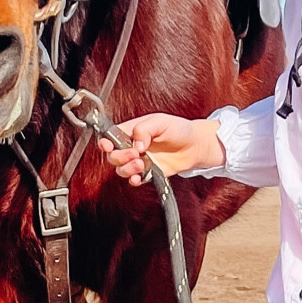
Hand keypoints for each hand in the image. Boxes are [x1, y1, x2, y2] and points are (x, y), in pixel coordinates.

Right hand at [103, 113, 225, 185]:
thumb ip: (144, 129)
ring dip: (127, 169)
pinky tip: (139, 177)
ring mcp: (139, 161)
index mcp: (131, 131)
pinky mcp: (148, 173)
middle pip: (113, 156)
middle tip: (135, 154)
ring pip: (121, 170)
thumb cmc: (179, 129)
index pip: (110, 137)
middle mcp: (132, 147)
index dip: (105, 142)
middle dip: (120, 157)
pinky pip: (134, 180)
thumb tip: (136, 144)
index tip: (107, 145)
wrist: (195, 146)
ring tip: (141, 164)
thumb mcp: (161, 122)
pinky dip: (134, 180)